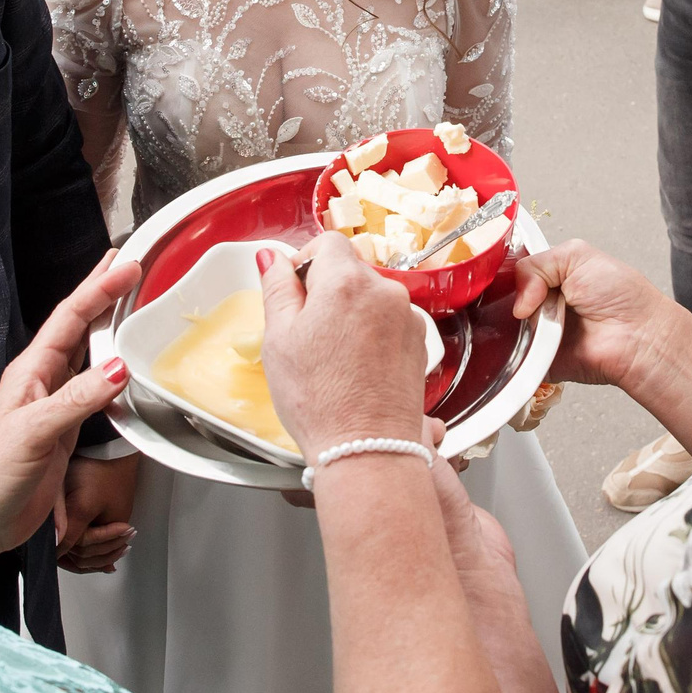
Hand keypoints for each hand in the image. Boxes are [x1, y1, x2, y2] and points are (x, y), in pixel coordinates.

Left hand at [0, 250, 140, 561]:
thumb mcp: (33, 432)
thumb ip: (77, 400)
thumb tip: (117, 370)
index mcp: (30, 373)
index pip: (69, 318)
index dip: (98, 289)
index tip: (124, 266)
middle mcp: (42, 383)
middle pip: (78, 328)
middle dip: (102, 295)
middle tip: (127, 267)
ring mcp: (52, 405)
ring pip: (86, 355)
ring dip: (108, 328)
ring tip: (128, 304)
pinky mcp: (62, 431)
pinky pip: (93, 390)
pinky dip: (112, 374)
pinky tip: (123, 370)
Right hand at [259, 235, 429, 454]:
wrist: (368, 449)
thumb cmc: (318, 400)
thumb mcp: (279, 339)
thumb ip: (277, 289)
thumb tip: (272, 258)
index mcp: (347, 282)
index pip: (327, 243)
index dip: (305, 261)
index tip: (293, 290)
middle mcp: (385, 291)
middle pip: (351, 270)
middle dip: (327, 291)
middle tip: (306, 332)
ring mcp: (407, 317)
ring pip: (370, 298)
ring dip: (350, 313)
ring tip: (332, 356)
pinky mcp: (419, 342)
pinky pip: (389, 322)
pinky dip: (372, 334)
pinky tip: (356, 367)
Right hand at [511, 240, 683, 392]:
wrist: (639, 336)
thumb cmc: (622, 295)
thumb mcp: (576, 255)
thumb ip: (536, 264)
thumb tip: (517, 301)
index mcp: (549, 277)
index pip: (512, 272)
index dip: (504, 273)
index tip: (503, 275)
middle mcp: (540, 304)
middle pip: (503, 299)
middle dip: (508, 297)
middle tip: (534, 299)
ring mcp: (537, 333)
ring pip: (505, 327)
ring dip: (517, 322)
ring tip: (541, 319)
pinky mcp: (537, 361)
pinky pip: (514, 356)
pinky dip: (518, 349)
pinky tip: (535, 339)